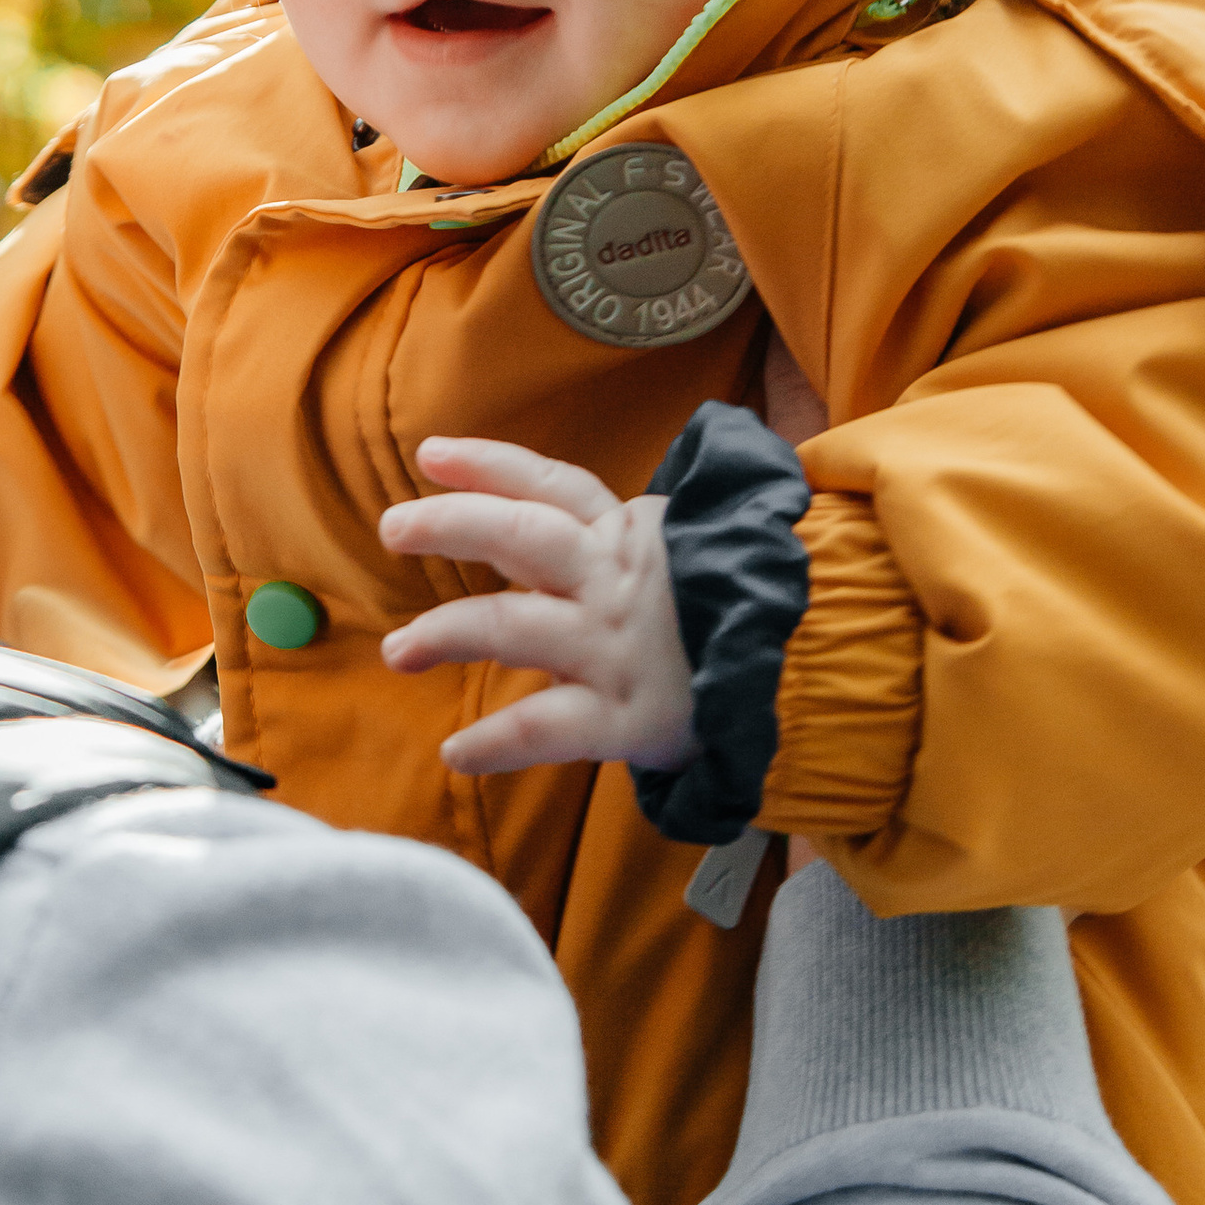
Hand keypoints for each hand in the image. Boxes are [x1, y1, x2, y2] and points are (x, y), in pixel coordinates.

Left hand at [379, 436, 694, 775]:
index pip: (551, 485)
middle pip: (522, 536)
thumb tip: (556, 507)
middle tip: (393, 527)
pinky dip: (497, 742)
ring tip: (398, 650)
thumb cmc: (728, 617)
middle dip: (452, 524)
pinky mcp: (625, 716)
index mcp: (628, 538)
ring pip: (515, 627)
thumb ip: (620, 533)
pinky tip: (455, 750)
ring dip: (446, 632)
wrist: (811, 682)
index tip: (429, 453)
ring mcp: (615, 649)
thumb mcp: (685, 551)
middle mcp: (614, 584)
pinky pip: (547, 727)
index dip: (489, 464)